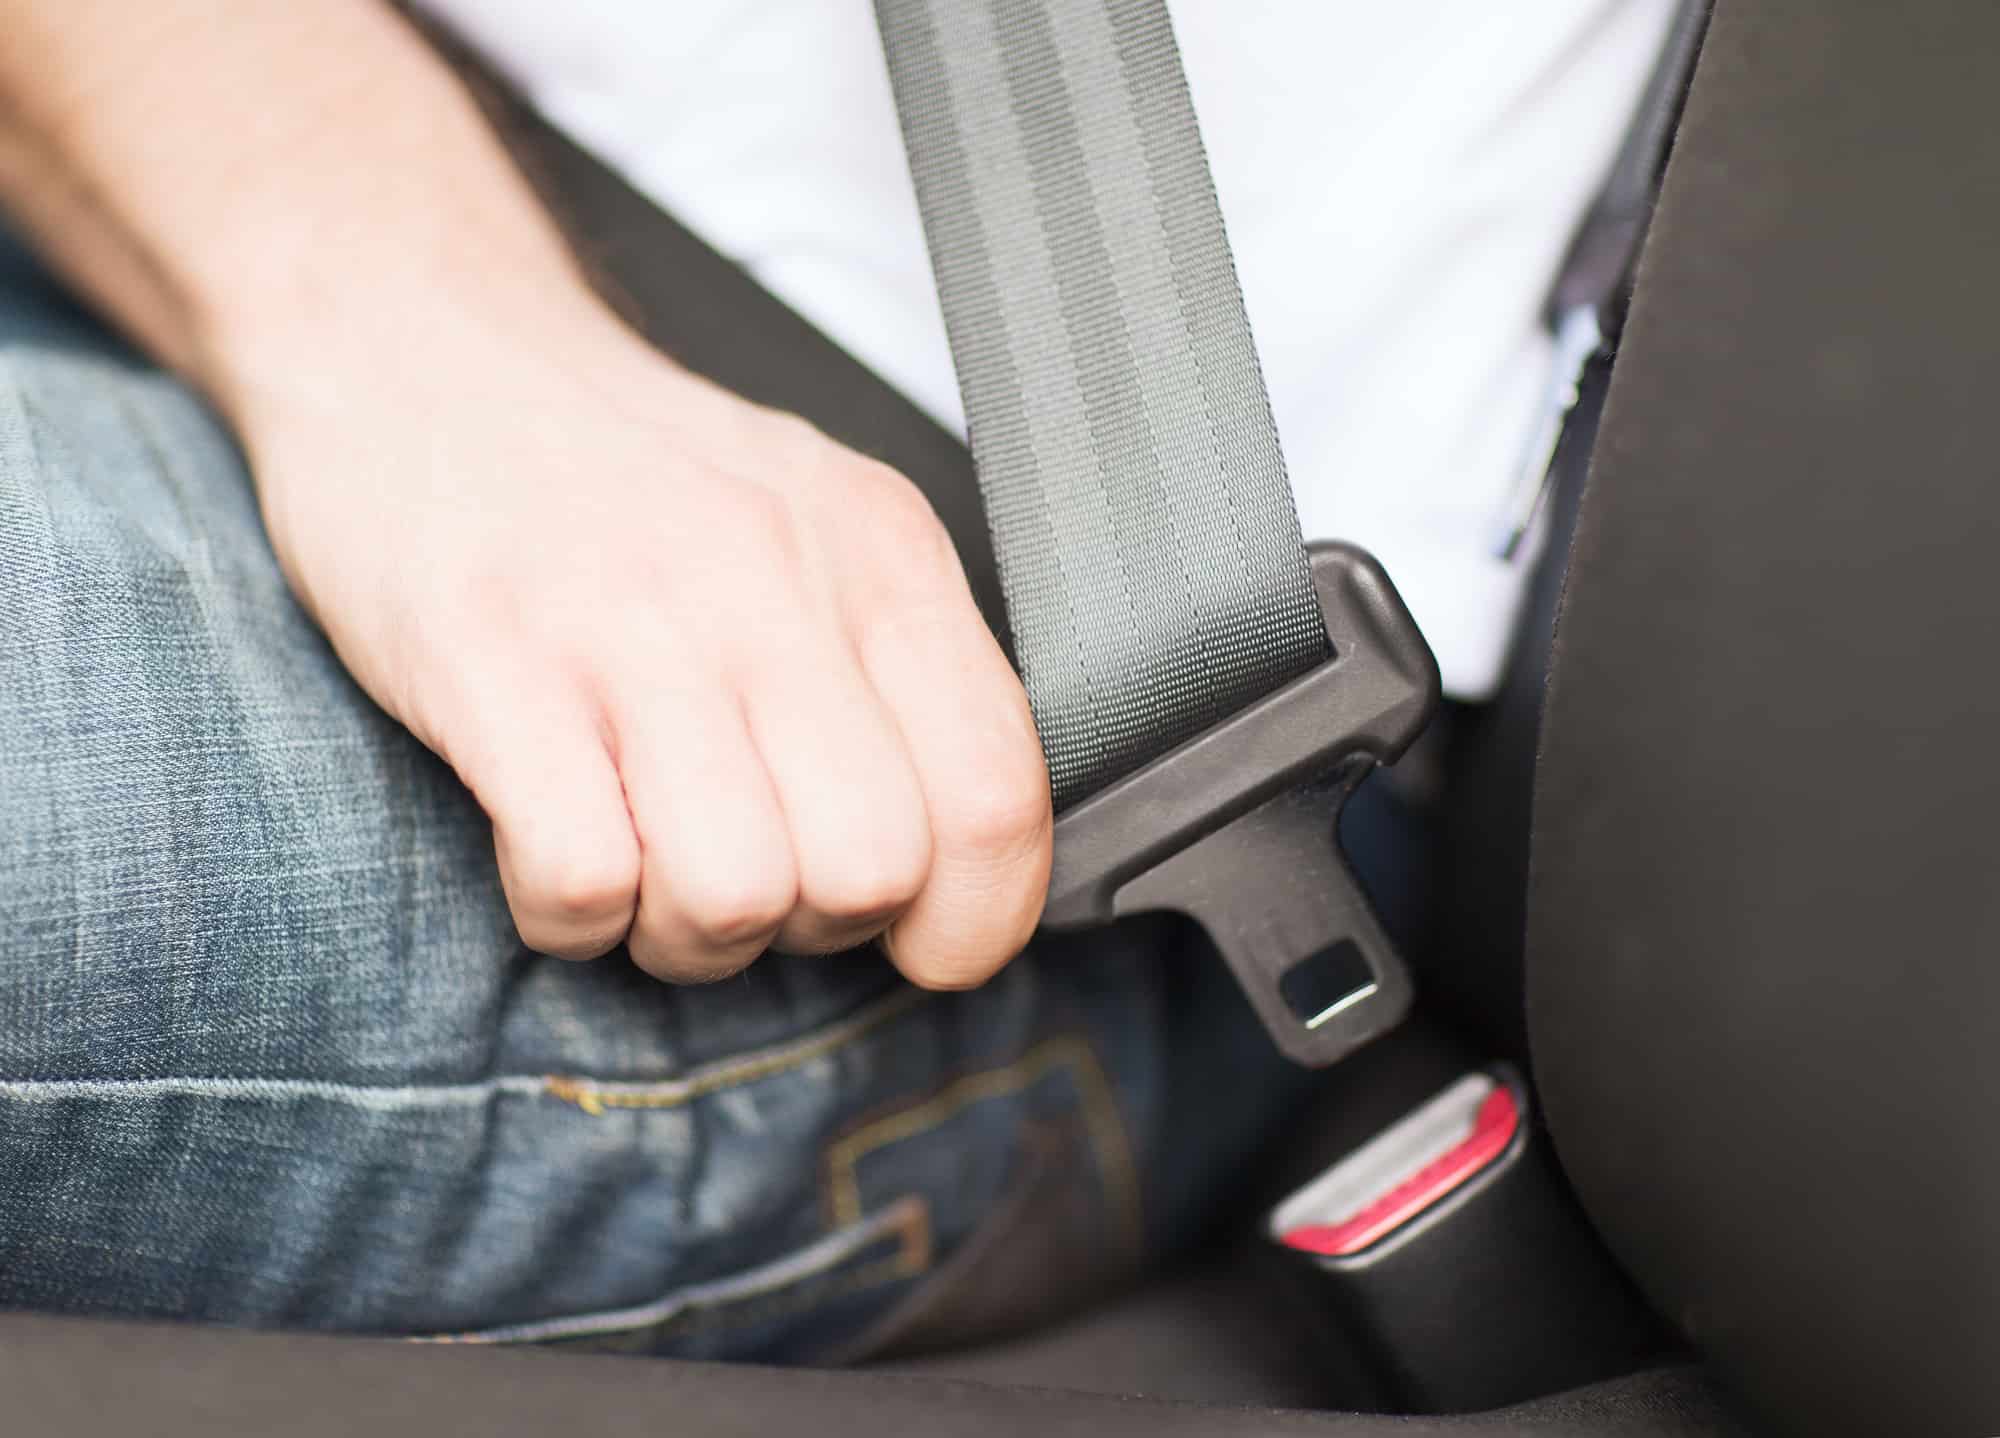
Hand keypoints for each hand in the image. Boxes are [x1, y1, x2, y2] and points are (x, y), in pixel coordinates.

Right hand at [239, 298, 1051, 986]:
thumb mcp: (815, 525)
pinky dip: (572, 914)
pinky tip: (556, 845)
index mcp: (879, 557)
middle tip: (753, 882)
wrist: (427, 343)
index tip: (921, 942)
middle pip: (869, 871)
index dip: (974, 919)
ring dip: (688, 936)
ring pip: (733, 896)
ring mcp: (630, 623)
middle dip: (813, 931)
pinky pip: (581, 880)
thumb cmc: (630, 473)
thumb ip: (895, 672)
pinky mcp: (490, 664)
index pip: (995, 794)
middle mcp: (774, 584)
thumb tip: (951, 862)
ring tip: (647, 868)